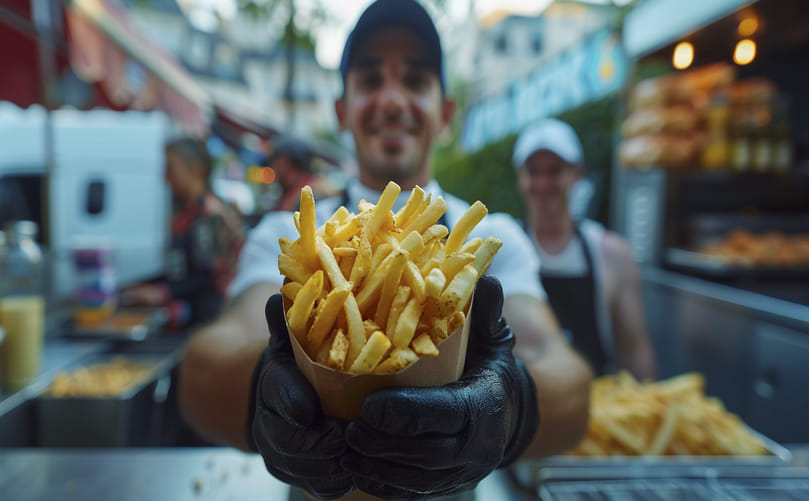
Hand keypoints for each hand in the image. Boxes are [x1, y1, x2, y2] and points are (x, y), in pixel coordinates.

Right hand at [248, 294, 352, 499]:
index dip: (294, 404)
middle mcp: (270, 425)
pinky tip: (358, 474)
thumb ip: (289, 320)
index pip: (278, 395)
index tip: (312, 410)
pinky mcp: (299, 474)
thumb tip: (279, 295)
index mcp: (272, 385)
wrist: (281, 396)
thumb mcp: (291, 339)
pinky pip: (318, 487)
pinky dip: (337, 482)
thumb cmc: (297, 363)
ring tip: (360, 455)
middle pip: (290, 442)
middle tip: (348, 435)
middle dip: (321, 441)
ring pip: (304, 470)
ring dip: (332, 465)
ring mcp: (283, 454)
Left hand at [342, 275, 539, 498]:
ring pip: (417, 479)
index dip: (409, 412)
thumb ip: (483, 311)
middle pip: (428, 453)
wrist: (510, 413)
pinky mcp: (448, 485)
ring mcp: (464, 471)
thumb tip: (483, 276)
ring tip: (343, 449)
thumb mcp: (491, 337)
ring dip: (378, 468)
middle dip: (384, 444)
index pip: (448, 412)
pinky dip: (383, 484)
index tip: (370, 406)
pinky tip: (356, 469)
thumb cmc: (490, 366)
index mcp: (485, 403)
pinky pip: (413, 493)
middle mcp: (479, 445)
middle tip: (346, 429)